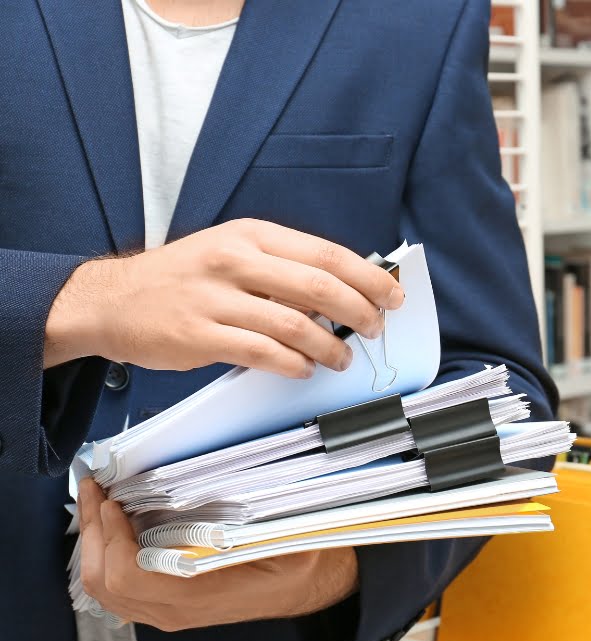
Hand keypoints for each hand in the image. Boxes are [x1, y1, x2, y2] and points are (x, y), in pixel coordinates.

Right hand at [44, 219, 405, 376]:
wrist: (112, 300)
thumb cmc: (183, 278)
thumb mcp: (232, 252)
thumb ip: (282, 266)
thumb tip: (344, 289)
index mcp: (251, 235)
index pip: (326, 254)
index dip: (368, 278)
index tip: (392, 296)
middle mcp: (235, 261)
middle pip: (320, 288)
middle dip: (360, 313)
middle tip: (375, 330)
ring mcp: (216, 298)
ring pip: (295, 325)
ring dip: (330, 347)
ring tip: (341, 358)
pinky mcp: (201, 335)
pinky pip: (263, 353)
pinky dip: (293, 364)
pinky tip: (304, 369)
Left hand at [77, 479, 358, 630]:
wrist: (317, 588)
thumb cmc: (306, 561)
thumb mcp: (288, 536)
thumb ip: (249, 521)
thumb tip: (210, 488)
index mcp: (201, 595)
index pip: (129, 577)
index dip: (112, 536)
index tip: (116, 500)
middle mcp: (175, 611)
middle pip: (103, 583)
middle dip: (91, 532)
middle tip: (96, 490)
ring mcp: (168, 612)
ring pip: (103, 589)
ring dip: (94, 543)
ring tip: (99, 504)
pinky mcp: (167, 605)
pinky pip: (117, 589)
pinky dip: (105, 556)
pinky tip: (115, 528)